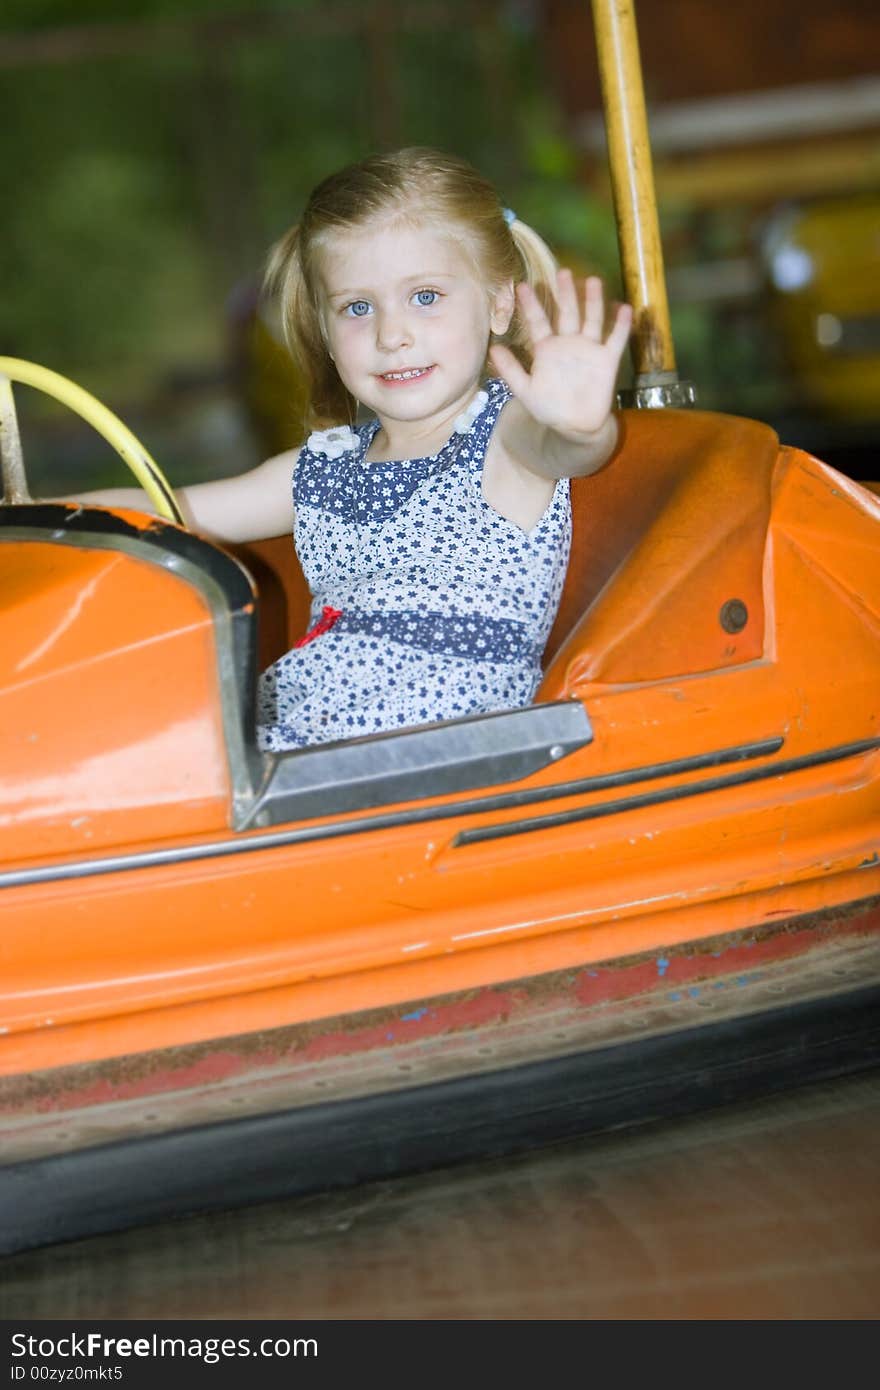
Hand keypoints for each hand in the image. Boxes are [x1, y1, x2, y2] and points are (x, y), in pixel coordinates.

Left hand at [489, 271, 631, 440]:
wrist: (575, 426)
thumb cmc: (549, 408)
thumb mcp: (525, 390)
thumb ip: (511, 370)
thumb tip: (493, 349)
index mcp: (547, 349)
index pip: (538, 321)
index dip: (530, 305)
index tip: (521, 286)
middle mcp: (568, 343)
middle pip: (566, 313)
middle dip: (564, 293)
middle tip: (561, 272)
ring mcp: (589, 349)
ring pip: (591, 319)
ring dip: (592, 301)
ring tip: (592, 280)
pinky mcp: (607, 360)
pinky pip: (616, 339)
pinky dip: (621, 325)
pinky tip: (624, 308)